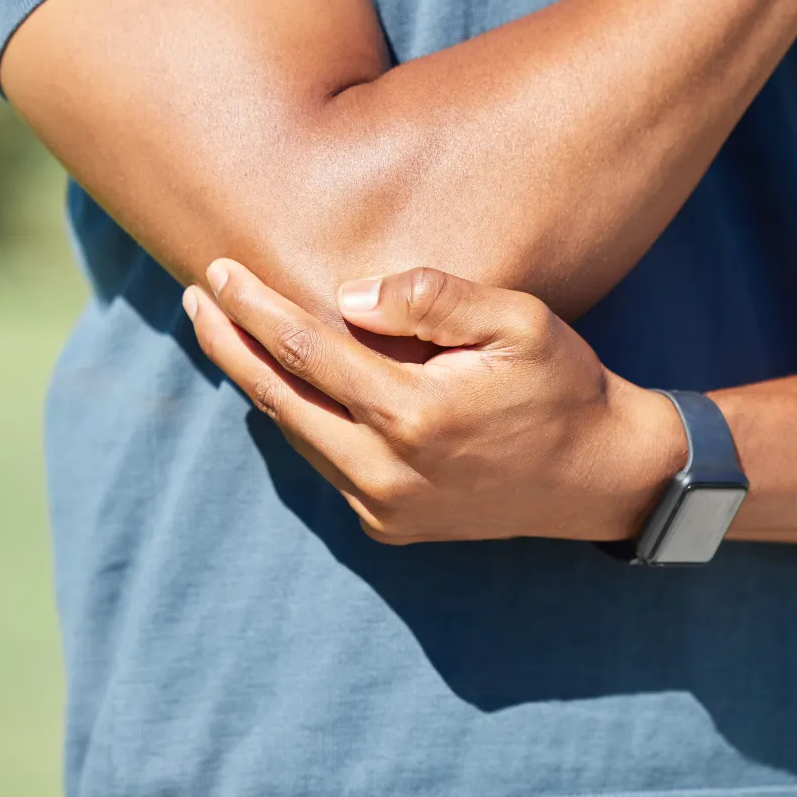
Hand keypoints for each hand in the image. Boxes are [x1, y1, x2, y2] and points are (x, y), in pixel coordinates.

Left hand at [181, 260, 685, 543]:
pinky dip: (297, 421)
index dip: (253, 307)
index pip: (305, 350)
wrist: (602, 476)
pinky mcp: (388, 525)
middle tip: (194, 297)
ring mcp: (383, 506)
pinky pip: (324, 464)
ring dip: (254, 382)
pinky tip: (283, 383)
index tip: (219, 270)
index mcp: (413, 414)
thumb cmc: (562, 384)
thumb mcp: (518, 320)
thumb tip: (342, 297)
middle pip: (277, 398)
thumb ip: (433, 298)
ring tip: (224, 331)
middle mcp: (386, 470)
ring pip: (294, 436)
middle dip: (228, 343)